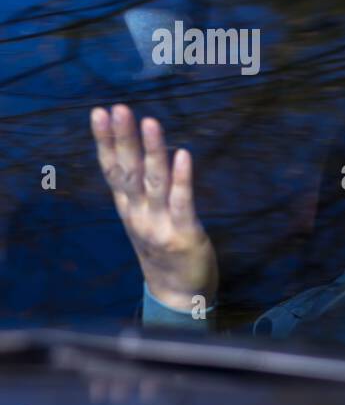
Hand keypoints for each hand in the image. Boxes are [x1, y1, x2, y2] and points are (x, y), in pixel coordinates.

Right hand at [91, 104, 217, 311]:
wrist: (179, 295)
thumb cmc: (164, 251)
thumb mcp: (144, 219)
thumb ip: (140, 191)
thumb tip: (137, 154)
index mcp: (128, 208)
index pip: (112, 168)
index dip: (106, 141)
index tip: (99, 112)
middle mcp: (138, 213)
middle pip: (128, 170)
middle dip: (123, 138)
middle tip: (118, 109)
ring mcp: (159, 224)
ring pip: (154, 181)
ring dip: (152, 151)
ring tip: (150, 122)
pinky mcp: (184, 234)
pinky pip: (182, 202)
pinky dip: (182, 178)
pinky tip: (183, 155)